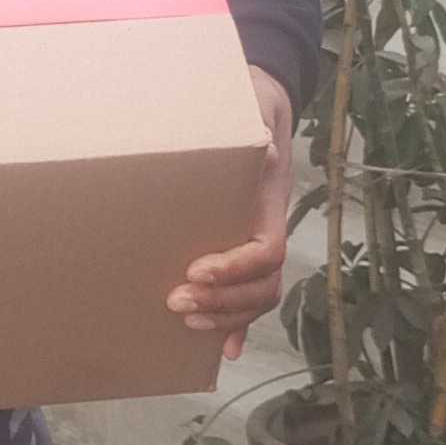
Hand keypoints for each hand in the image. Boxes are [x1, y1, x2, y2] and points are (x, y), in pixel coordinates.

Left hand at [170, 67, 294, 362]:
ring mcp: (256, 235)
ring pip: (257, 293)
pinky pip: (246, 291)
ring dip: (225, 315)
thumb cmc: (249, 100)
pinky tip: (220, 348)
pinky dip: (236, 322)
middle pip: (263, 283)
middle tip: (176, 302)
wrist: (261, 96)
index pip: (267, 249)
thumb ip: (255, 124)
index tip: (197, 270)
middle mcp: (267, 224)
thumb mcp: (253, 103)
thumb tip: (263, 148)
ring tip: (186, 319)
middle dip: (223, 301)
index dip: (237, 268)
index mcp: (269, 200)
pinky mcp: (239, 241)